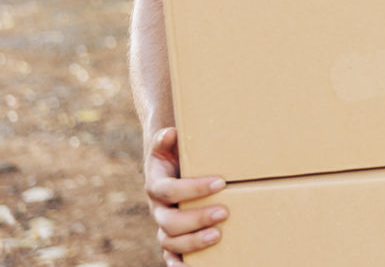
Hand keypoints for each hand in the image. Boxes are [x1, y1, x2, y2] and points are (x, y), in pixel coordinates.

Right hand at [143, 128, 227, 264]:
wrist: (168, 170)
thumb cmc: (175, 156)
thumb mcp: (169, 146)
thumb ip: (166, 140)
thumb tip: (170, 133)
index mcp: (156, 186)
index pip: (169, 190)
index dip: (192, 189)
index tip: (220, 182)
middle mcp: (157, 210)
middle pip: (170, 221)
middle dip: (197, 219)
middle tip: (225, 212)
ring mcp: (164, 227)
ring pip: (170, 242)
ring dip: (193, 242)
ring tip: (219, 235)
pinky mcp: (172, 240)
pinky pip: (171, 257)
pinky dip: (178, 265)